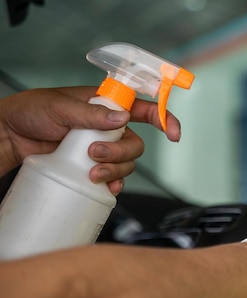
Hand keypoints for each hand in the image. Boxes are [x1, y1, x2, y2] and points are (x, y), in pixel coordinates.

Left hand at [0, 87, 181, 194]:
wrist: (9, 137)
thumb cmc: (30, 113)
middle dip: (121, 153)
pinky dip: (114, 183)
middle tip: (95, 154)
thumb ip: (90, 113)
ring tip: (90, 171)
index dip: (163, 118)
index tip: (173, 133)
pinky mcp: (93, 166)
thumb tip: (121, 118)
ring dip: (114, 169)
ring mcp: (102, 148)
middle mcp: (109, 127)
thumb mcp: (58, 107)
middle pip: (136, 143)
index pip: (143, 108)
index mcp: (106, 105)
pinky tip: (105, 186)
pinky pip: (116, 177)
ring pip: (127, 163)